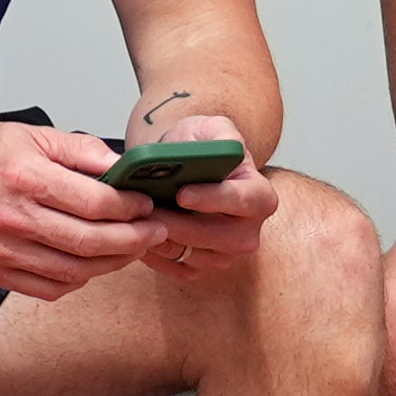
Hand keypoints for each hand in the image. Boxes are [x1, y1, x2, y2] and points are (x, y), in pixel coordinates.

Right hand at [0, 118, 172, 299]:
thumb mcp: (32, 135)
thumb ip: (81, 151)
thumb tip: (123, 168)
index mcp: (26, 178)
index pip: (96, 204)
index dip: (131, 209)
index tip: (146, 205)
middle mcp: (14, 218)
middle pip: (91, 243)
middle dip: (134, 241)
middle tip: (154, 233)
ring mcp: (3, 251)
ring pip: (75, 272)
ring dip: (112, 264)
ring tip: (130, 249)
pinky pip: (48, 289)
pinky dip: (78, 281)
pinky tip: (91, 265)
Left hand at [129, 112, 277, 281]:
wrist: (189, 169)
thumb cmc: (203, 148)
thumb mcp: (213, 128)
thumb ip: (219, 134)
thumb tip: (212, 150)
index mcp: (260, 196)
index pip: (241, 201)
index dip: (212, 199)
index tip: (181, 194)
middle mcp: (248, 232)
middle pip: (214, 236)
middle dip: (176, 224)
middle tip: (145, 209)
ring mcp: (225, 254)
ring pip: (189, 253)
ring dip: (160, 237)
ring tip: (135, 217)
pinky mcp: (201, 267)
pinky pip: (175, 267)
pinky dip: (153, 252)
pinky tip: (138, 231)